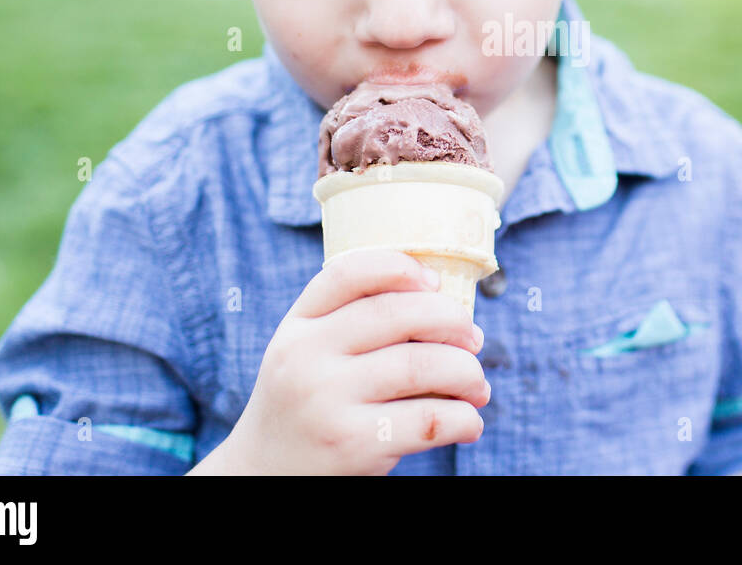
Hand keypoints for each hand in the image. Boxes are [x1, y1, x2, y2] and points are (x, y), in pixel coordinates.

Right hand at [189, 248, 488, 474]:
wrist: (264, 474)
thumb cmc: (305, 404)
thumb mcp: (306, 353)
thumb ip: (349, 322)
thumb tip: (444, 303)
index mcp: (297, 325)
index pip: (347, 274)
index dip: (399, 267)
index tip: (434, 281)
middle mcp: (306, 356)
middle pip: (397, 314)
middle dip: (452, 321)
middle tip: (473, 339)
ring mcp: (327, 400)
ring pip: (421, 365)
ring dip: (467, 372)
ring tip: (477, 385)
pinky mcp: (352, 443)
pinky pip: (428, 420)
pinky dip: (464, 418)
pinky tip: (469, 422)